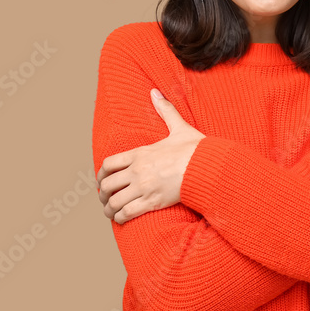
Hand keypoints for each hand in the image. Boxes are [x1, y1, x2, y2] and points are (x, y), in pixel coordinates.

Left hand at [96, 89, 205, 223]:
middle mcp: (137, 171)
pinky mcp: (152, 202)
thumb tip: (155, 91)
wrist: (208, 167)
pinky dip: (120, 217)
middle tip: (105, 198)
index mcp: (140, 153)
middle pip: (107, 184)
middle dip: (103, 193)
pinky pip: (127, 212)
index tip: (101, 180)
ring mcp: (143, 187)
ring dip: (109, 208)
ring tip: (110, 212)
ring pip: (114, 201)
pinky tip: (121, 219)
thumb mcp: (178, 127)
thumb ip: (165, 110)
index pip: (108, 164)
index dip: (101, 174)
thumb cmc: (196, 149)